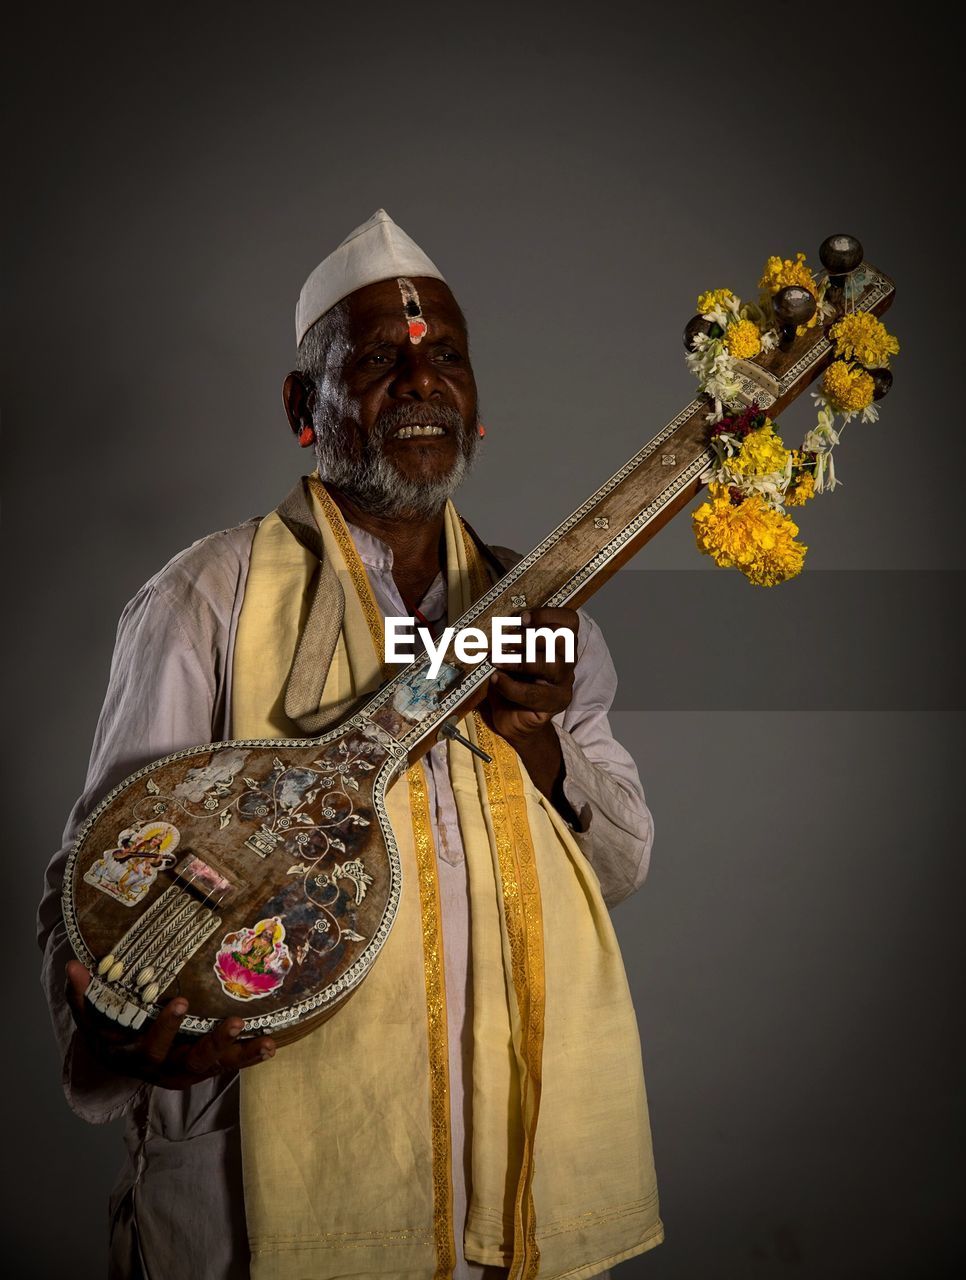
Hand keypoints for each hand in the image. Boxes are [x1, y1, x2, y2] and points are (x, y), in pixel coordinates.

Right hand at [66, 959, 276, 1089]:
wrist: (121, 1059)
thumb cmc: (108, 1029)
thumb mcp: (91, 1015)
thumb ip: (82, 994)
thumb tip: (72, 966)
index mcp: (136, 1056)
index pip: (150, 1047)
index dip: (165, 1028)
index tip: (180, 1002)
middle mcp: (164, 1070)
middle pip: (190, 1063)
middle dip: (213, 1044)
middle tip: (235, 1022)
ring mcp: (187, 1071)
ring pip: (215, 1068)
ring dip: (241, 1055)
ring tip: (267, 1043)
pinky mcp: (205, 1068)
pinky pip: (228, 1065)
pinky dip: (249, 1057)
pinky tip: (271, 1045)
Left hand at [485, 608, 578, 798]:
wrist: (512, 717)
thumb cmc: (509, 680)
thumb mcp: (508, 654)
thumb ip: (508, 638)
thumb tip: (489, 623)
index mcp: (559, 643)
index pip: (569, 621)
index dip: (548, 614)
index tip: (521, 618)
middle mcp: (567, 660)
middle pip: (564, 639)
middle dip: (531, 637)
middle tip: (504, 640)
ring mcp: (564, 683)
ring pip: (553, 664)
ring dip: (520, 660)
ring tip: (496, 659)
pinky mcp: (555, 703)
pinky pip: (536, 693)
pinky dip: (512, 686)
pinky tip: (496, 680)